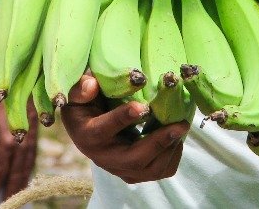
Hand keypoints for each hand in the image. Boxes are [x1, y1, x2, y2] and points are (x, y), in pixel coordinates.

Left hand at [0, 100, 36, 198]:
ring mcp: (30, 145)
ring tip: (16, 196)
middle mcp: (20, 146)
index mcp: (6, 142)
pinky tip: (25, 181)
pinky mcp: (35, 142)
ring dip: (21, 184)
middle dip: (10, 189)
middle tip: (6, 202)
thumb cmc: (2, 108)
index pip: (1, 168)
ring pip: (26, 169)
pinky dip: (28, 173)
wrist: (24, 92)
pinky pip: (32, 162)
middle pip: (15, 173)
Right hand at [59, 73, 187, 183]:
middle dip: (159, 142)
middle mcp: (104, 158)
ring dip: (170, 149)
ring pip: (150, 169)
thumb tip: (92, 85)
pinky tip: (176, 137)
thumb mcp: (77, 94)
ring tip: (181, 127)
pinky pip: (158, 172)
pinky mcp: (134, 174)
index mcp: (88, 135)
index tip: (142, 107)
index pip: (104, 130)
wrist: (86, 130)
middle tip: (180, 125)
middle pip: (134, 158)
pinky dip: (172, 156)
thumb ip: (81, 88)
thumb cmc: (84, 106)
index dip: (123, 119)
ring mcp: (120, 169)